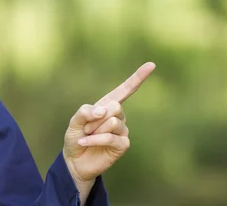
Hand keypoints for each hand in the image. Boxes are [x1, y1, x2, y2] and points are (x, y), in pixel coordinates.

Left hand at [62, 62, 155, 198]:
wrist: (75, 160)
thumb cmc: (75, 137)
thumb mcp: (75, 121)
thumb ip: (85, 112)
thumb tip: (103, 111)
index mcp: (108, 105)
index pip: (126, 89)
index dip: (138, 77)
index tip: (152, 64)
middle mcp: (118, 116)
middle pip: (115, 107)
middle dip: (96, 118)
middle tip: (87, 128)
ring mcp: (122, 130)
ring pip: (112, 122)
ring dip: (94, 130)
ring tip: (88, 136)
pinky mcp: (123, 144)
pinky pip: (111, 137)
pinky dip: (95, 140)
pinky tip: (85, 142)